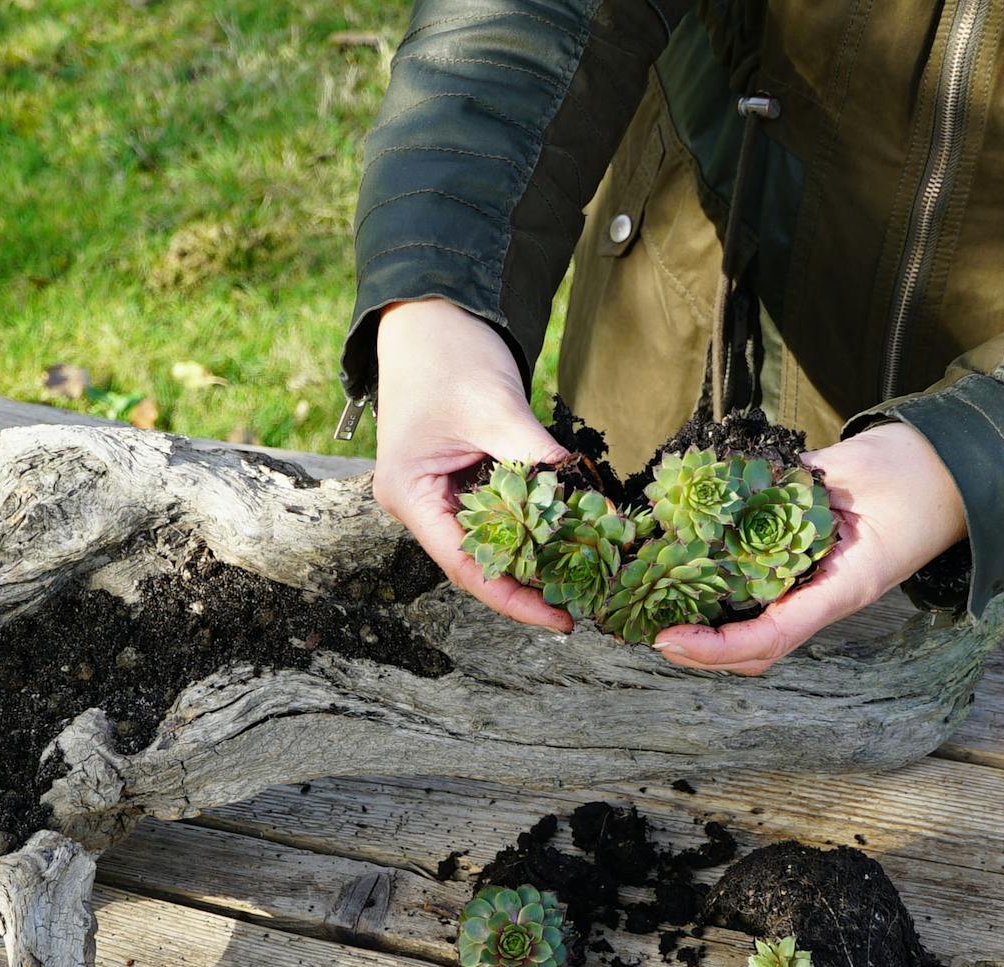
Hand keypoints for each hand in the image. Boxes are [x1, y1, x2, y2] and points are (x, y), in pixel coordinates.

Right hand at [371, 299, 572, 632]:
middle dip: (530, 583)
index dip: (514, 599)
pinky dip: (534, 525)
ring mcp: (439, 491)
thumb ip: (538, 459)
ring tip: (586, 576)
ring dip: (536, 556)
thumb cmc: (448, 354)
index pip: (465, 565)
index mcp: (409, 494)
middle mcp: (420, 503)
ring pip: (492, 540)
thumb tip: (594, 502)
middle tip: (587, 601)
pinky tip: (570, 535)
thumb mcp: (496, 409)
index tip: (561, 619)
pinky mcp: (461, 477)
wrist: (432, 310)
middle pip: (478, 561)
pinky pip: (501, 513)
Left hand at [652, 422, 966, 674]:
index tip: (668, 639)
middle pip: (758, 646)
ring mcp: (821, 584)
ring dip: (711, 626)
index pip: (771, 636)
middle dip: (703, 649)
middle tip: (648, 631)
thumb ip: (792, 484)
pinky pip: (767, 594)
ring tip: (659, 610)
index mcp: (844, 586)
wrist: (954, 467)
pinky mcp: (814, 565)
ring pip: (759, 627)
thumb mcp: (849, 473)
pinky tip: (691, 574)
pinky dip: (728, 591)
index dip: (715, 646)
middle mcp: (827, 595)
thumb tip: (733, 488)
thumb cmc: (911, 471)